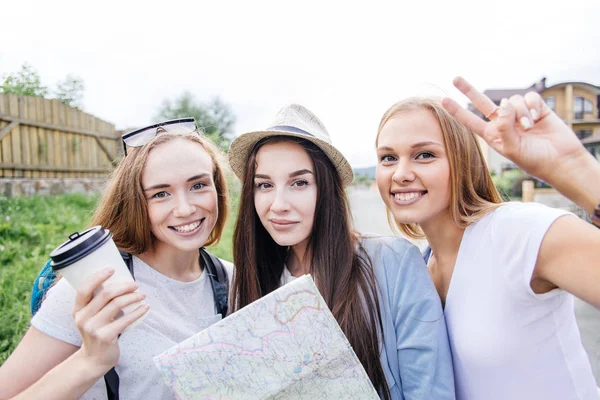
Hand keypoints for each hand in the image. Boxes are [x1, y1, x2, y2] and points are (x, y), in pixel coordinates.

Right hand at [71, 267, 148, 373]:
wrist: (94, 359)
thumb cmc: (96, 331)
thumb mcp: (90, 317)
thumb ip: (97, 302)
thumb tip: (119, 280)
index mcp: (77, 310)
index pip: (84, 288)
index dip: (98, 276)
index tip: (112, 269)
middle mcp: (83, 318)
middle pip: (106, 294)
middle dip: (124, 286)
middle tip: (136, 285)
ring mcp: (93, 328)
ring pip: (117, 304)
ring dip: (133, 297)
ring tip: (142, 295)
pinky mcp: (106, 337)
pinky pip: (125, 320)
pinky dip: (138, 311)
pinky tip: (145, 308)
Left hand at [442, 76, 588, 183]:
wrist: (560, 159)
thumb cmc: (534, 159)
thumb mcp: (511, 148)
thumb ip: (503, 127)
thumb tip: (503, 104)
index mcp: (493, 135)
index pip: (471, 121)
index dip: (457, 111)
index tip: (443, 100)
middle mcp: (503, 122)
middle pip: (483, 102)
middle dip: (469, 90)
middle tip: (455, 78)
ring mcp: (518, 115)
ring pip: (511, 101)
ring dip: (520, 113)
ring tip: (528, 128)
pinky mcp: (535, 108)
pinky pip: (528, 98)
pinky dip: (532, 108)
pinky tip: (537, 119)